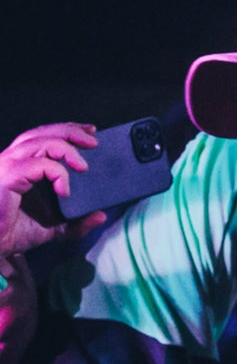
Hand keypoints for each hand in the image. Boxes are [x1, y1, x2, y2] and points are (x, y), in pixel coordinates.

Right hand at [0, 123, 107, 254]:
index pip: (41, 136)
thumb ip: (76, 223)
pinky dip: (57, 173)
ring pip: (38, 142)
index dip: (66, 129)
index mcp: (18, 166)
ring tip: (84, 166)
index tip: (91, 132)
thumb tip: (101, 216)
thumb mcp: (52, 228)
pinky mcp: (7, 177)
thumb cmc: (12, 234)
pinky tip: (64, 190)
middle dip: (70, 132)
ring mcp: (6, 167)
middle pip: (40, 133)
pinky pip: (38, 165)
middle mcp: (10, 161)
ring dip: (66, 148)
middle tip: (94, 142)